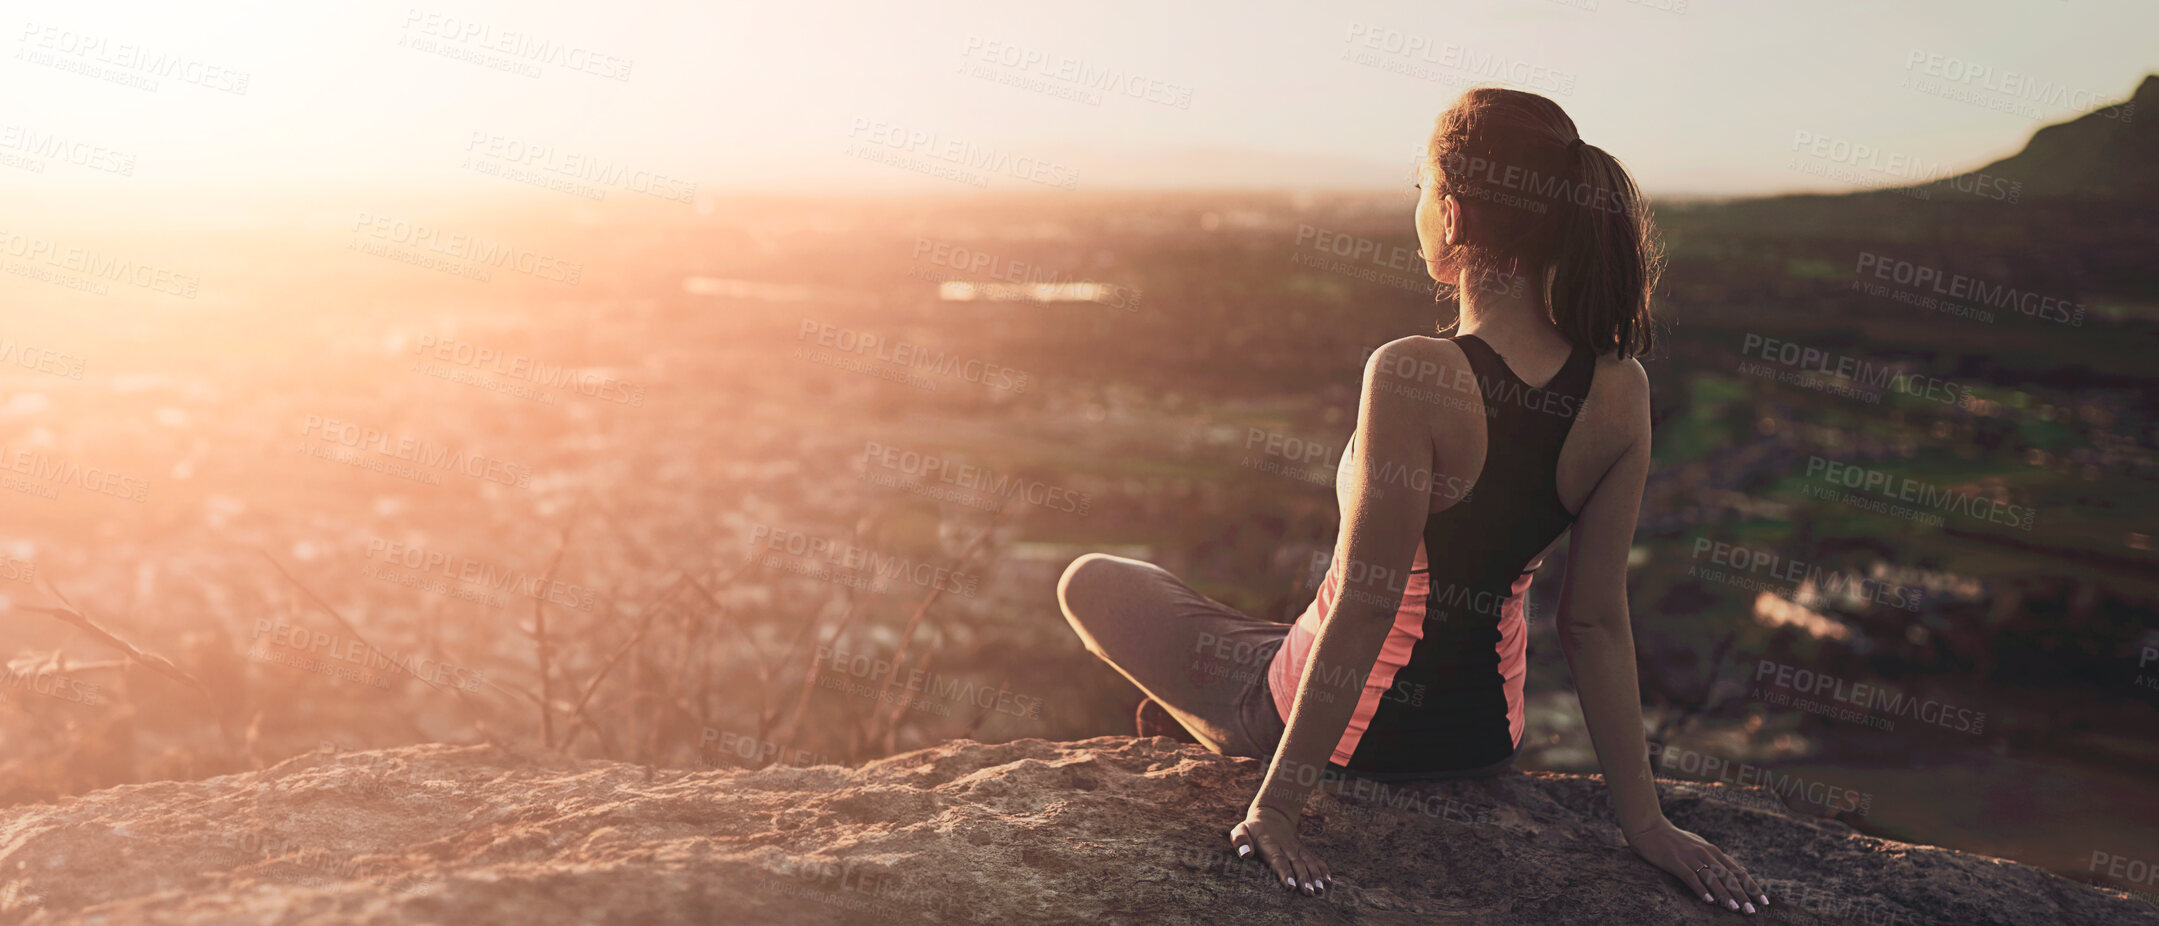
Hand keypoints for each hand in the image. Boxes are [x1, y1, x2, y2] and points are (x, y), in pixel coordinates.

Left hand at [1227, 805, 1330, 895]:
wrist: (1271, 815)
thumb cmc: (1252, 829)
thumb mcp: (1241, 830)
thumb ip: (1240, 840)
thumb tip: (1245, 854)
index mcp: (1269, 843)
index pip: (1278, 859)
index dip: (1284, 872)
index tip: (1290, 885)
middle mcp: (1286, 846)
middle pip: (1296, 863)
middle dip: (1304, 878)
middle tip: (1309, 893)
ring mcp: (1296, 848)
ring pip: (1307, 861)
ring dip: (1315, 875)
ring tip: (1320, 890)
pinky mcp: (1302, 850)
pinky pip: (1314, 858)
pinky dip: (1322, 868)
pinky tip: (1328, 880)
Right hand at [1625, 819, 1768, 914]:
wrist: (1649, 828)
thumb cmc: (1673, 839)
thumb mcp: (1698, 845)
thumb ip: (1714, 858)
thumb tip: (1733, 869)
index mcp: (1713, 852)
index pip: (1738, 872)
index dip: (1752, 887)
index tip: (1764, 901)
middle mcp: (1706, 854)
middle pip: (1729, 877)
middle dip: (1743, 895)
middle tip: (1753, 911)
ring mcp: (1691, 858)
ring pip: (1713, 879)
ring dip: (1726, 895)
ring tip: (1736, 909)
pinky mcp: (1676, 862)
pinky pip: (1691, 878)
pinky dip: (1701, 889)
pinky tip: (1709, 901)